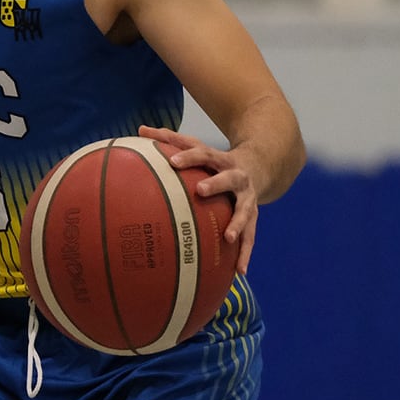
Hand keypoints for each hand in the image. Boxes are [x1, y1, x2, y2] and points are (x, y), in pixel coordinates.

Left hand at [136, 125, 260, 273]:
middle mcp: (237, 176)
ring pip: (245, 210)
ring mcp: (248, 197)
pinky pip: (251, 236)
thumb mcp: (198, 146)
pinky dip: (246, 254)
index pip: (203, 153)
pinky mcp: (254, 216)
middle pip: (228, 178)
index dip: (188, 157)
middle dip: (216, 184)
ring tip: (228, 238)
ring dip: (238, 223)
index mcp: (220, 159)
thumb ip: (170, 139)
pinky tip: (239, 271)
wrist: (259, 166)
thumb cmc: (215, 160)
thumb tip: (140, 128)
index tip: (172, 162)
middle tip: (199, 191)